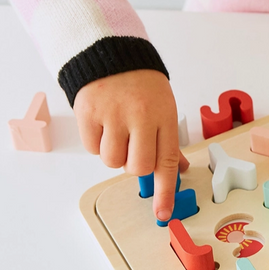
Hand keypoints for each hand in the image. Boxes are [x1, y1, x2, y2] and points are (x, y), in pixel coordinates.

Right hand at [74, 69, 189, 221]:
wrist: (113, 55)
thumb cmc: (143, 86)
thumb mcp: (164, 107)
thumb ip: (169, 140)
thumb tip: (180, 170)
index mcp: (164, 116)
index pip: (167, 161)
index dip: (165, 191)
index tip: (162, 214)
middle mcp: (140, 117)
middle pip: (137, 167)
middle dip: (135, 165)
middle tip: (134, 145)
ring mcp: (113, 115)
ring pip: (112, 162)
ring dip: (114, 154)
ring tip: (117, 130)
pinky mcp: (89, 113)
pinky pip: (92, 148)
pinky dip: (96, 142)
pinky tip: (103, 123)